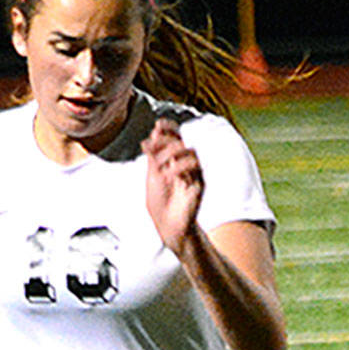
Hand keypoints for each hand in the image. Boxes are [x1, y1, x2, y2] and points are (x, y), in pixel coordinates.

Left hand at [142, 118, 203, 255]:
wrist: (168, 225)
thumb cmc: (160, 204)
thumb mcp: (151, 176)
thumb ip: (153, 157)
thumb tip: (148, 137)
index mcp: (169, 160)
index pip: (172, 137)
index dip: (168, 128)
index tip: (158, 124)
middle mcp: (182, 163)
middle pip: (179, 140)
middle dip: (164, 141)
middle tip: (152, 148)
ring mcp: (192, 172)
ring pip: (188, 150)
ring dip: (171, 153)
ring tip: (160, 167)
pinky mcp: (199, 182)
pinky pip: (194, 166)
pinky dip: (178, 167)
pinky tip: (169, 176)